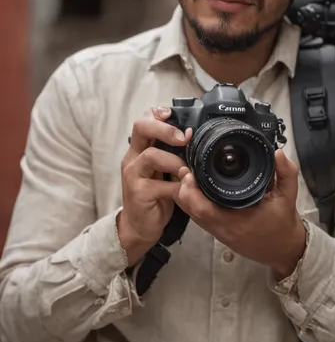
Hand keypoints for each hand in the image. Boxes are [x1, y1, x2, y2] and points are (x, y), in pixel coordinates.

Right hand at [117, 107, 191, 266]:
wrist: (139, 227)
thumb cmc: (155, 196)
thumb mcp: (163, 171)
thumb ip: (173, 155)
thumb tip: (195, 138)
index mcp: (139, 149)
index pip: (144, 120)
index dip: (157, 113)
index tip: (174, 114)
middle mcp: (132, 158)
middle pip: (142, 128)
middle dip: (165, 128)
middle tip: (184, 137)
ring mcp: (133, 175)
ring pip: (151, 155)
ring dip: (175, 161)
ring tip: (187, 171)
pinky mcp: (138, 193)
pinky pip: (161, 185)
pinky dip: (177, 186)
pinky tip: (185, 190)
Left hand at [173, 149, 306, 279]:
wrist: (284, 249)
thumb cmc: (284, 223)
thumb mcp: (289, 196)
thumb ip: (287, 173)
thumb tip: (278, 152)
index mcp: (236, 221)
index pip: (204, 209)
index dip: (191, 191)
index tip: (190, 171)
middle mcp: (223, 228)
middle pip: (191, 210)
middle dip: (183, 189)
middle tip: (185, 168)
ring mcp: (218, 231)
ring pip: (192, 214)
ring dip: (186, 195)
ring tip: (188, 174)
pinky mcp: (218, 231)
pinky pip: (199, 216)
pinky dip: (193, 202)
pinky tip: (195, 187)